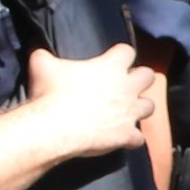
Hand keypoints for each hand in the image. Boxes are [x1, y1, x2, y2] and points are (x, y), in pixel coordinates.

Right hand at [26, 44, 162, 164]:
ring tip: (127, 111)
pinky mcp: (126, 135)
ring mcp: (130, 112)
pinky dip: (132, 138)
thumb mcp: (41, 64)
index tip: (112, 59)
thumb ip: (45, 55)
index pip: (127, 51)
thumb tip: (40, 52)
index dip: (120, 55)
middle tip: (126, 84)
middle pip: (148, 76)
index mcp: (111, 66)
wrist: (54, 128)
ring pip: (149, 106)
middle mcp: (127, 87)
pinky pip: (139, 138)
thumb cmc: (50, 93)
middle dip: (139, 79)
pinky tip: (123, 138)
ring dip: (140, 108)